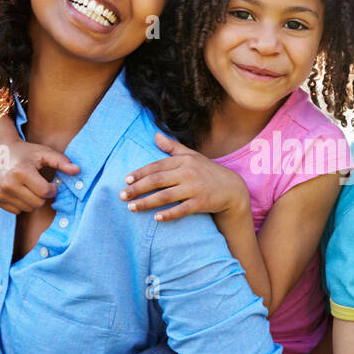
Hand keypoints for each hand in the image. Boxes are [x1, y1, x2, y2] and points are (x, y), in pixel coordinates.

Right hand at [0, 140, 79, 213]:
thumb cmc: (26, 152)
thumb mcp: (44, 153)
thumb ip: (62, 161)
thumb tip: (78, 170)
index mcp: (21, 172)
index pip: (45, 192)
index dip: (52, 189)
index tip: (50, 183)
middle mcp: (7, 183)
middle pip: (37, 203)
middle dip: (42, 195)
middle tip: (39, 184)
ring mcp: (0, 192)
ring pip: (27, 209)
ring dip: (32, 200)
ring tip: (28, 186)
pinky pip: (16, 211)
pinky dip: (21, 203)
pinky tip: (19, 190)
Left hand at [120, 132, 250, 221]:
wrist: (232, 189)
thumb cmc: (207, 171)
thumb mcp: (191, 156)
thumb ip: (172, 147)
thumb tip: (155, 135)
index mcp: (184, 160)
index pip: (157, 166)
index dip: (140, 173)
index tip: (126, 180)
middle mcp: (188, 172)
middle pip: (157, 181)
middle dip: (137, 188)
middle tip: (122, 195)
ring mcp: (195, 188)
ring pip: (165, 196)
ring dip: (146, 202)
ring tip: (131, 208)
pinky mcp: (201, 203)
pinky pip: (182, 209)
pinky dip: (169, 214)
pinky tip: (156, 218)